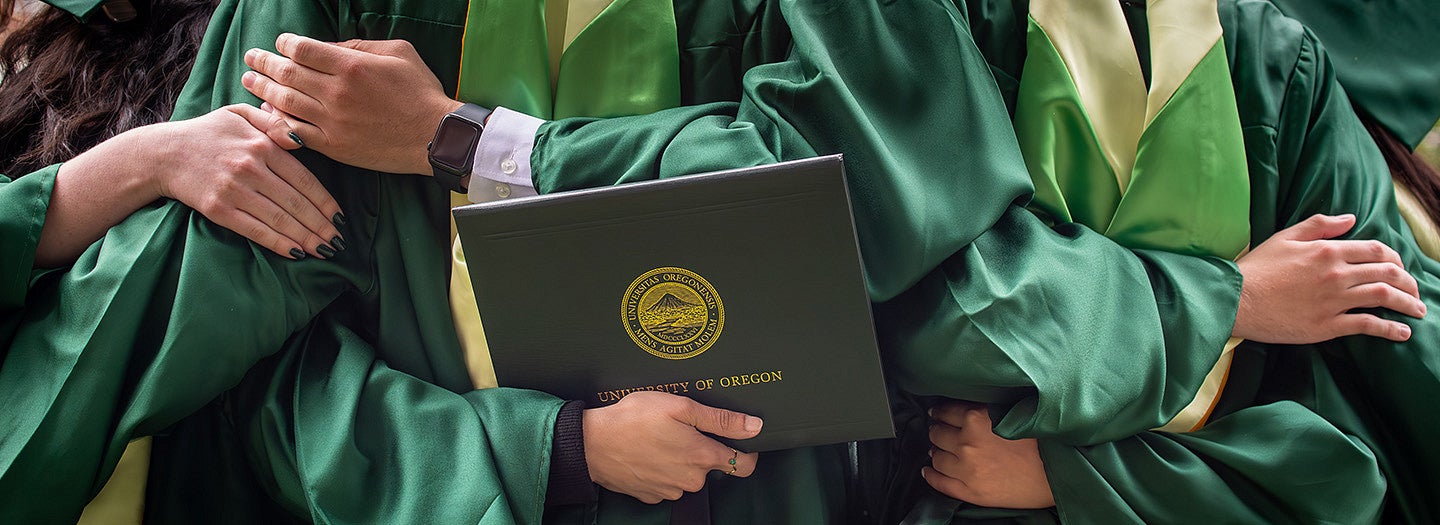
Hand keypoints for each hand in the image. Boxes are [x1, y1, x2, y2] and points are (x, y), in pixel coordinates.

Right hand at [151, 104, 343, 258]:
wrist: (164, 153)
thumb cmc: (208, 133)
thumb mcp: (241, 114)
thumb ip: (273, 121)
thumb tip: (301, 137)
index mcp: (262, 145)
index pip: (304, 179)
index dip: (325, 202)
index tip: (340, 218)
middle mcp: (251, 168)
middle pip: (296, 202)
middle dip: (321, 225)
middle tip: (338, 241)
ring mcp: (234, 190)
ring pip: (279, 219)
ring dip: (306, 238)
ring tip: (325, 250)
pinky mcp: (218, 209)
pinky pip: (255, 230)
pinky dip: (278, 243)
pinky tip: (296, 253)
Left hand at [241, 33, 461, 174]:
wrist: (435, 137)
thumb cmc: (421, 92)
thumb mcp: (398, 53)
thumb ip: (360, 45)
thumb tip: (332, 46)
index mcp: (351, 66)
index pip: (302, 49)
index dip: (285, 43)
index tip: (281, 42)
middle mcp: (336, 93)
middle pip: (286, 73)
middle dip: (264, 62)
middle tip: (251, 57)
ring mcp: (332, 122)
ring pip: (285, 102)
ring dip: (262, 89)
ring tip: (249, 80)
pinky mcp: (333, 146)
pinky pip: (294, 132)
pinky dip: (276, 120)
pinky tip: (266, 112)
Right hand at [582, 392, 761, 503]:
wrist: (592, 443)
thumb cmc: (633, 419)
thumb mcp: (680, 407)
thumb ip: (721, 419)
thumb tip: (754, 426)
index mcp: (702, 456)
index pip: (743, 465)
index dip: (747, 452)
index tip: (741, 441)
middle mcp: (690, 479)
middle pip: (710, 467)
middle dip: (700, 449)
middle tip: (679, 428)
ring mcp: (670, 490)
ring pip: (687, 475)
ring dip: (679, 459)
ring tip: (659, 438)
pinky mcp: (651, 495)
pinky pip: (666, 482)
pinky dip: (661, 469)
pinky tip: (647, 452)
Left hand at [923, 401, 1053, 508]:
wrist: (1057, 474)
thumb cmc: (1041, 442)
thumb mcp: (1011, 412)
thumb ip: (986, 408)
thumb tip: (966, 405)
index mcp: (977, 418)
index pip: (946, 411)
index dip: (940, 412)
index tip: (937, 413)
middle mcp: (967, 443)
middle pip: (937, 433)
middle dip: (938, 431)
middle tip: (940, 431)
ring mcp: (966, 469)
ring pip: (936, 457)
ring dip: (936, 452)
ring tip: (937, 450)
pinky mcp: (971, 491)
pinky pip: (940, 483)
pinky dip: (931, 475)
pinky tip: (928, 471)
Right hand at [1234, 213, 1424, 342]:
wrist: (1235, 300)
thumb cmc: (1256, 268)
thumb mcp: (1285, 238)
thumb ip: (1319, 226)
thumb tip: (1350, 219)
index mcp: (1327, 251)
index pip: (1376, 250)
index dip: (1394, 257)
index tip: (1399, 267)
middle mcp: (1336, 274)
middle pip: (1387, 273)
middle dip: (1408, 282)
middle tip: (1414, 290)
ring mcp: (1334, 301)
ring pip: (1384, 297)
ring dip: (1408, 303)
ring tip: (1418, 310)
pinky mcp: (1327, 325)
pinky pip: (1367, 326)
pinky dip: (1390, 329)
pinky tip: (1401, 333)